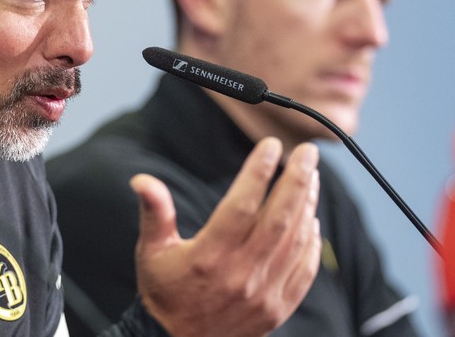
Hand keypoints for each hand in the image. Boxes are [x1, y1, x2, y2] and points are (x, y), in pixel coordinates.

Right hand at [130, 138, 320, 336]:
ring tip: (312, 176)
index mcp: (209, 256)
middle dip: (297, 180)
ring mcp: (263, 293)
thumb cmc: (165, 294)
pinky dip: (312, 242)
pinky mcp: (277, 309)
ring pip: (295, 241)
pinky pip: (304, 271)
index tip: (271, 145)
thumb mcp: (152, 252)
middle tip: (307, 152)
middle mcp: (240, 274)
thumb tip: (142, 180)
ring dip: (307, 205)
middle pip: (279, 219)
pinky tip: (312, 219)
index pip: (242, 204)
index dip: (259, 171)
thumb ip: (154, 212)